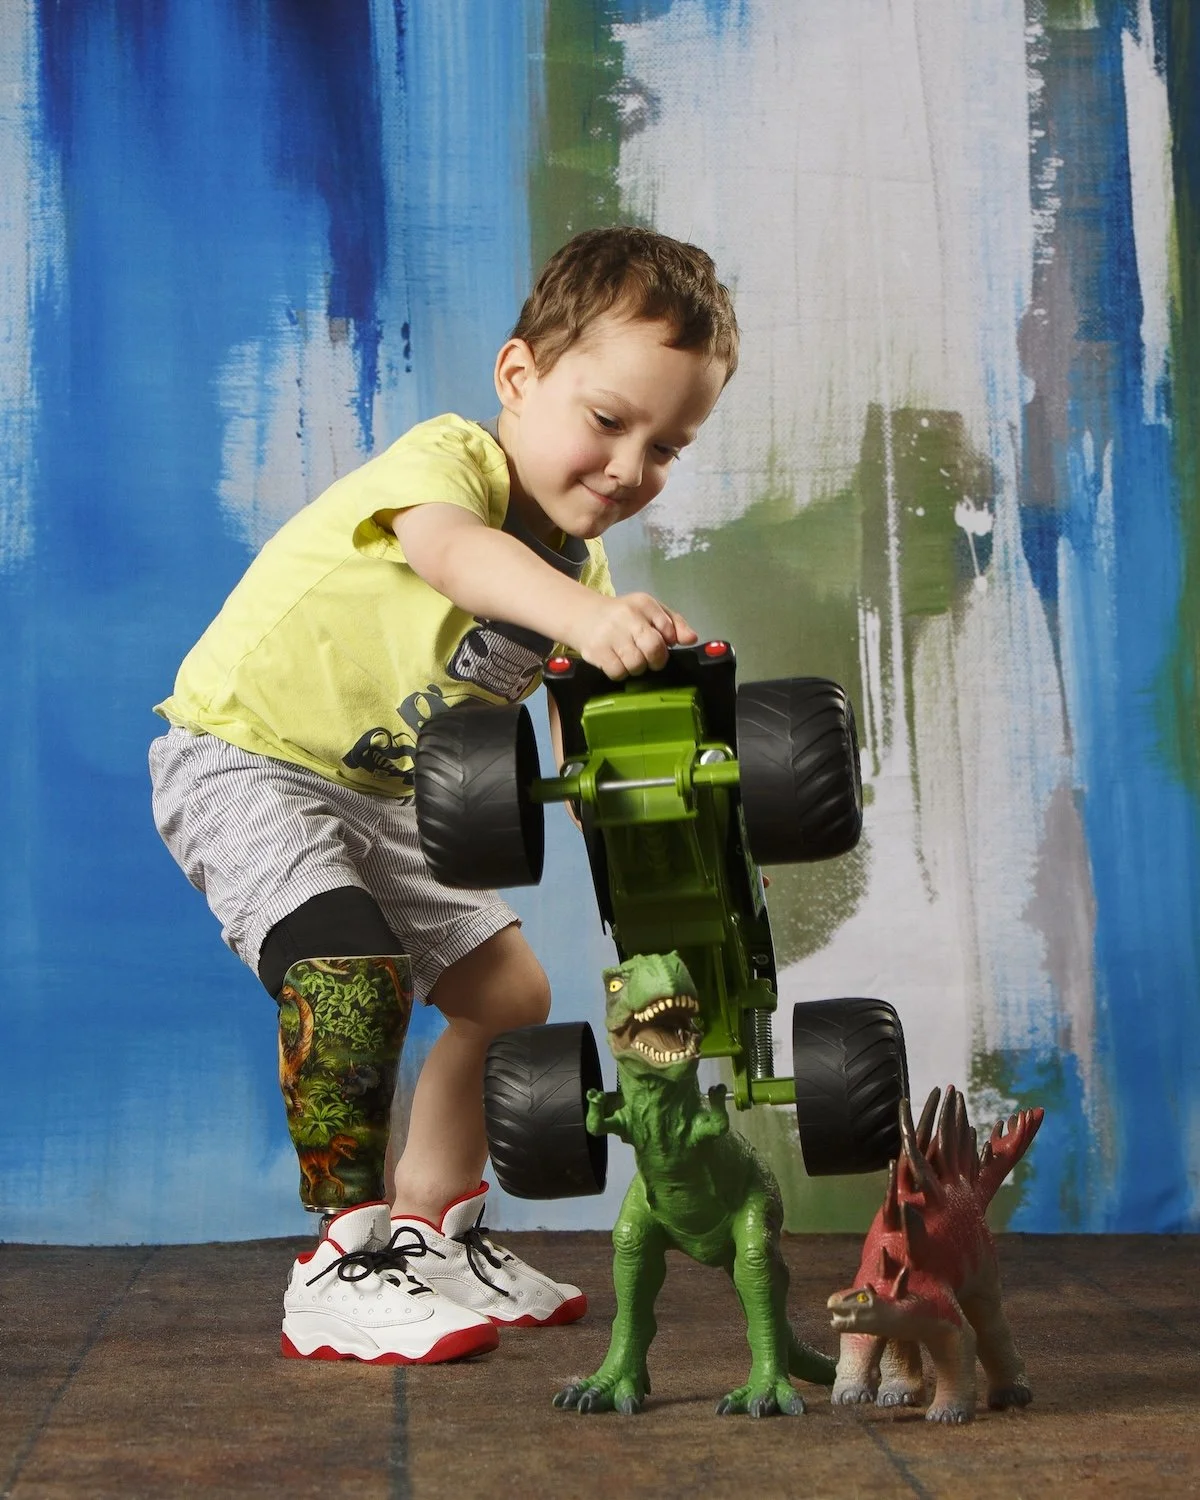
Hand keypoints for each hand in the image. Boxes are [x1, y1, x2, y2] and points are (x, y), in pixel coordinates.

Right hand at [573, 592, 697, 679]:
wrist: (583, 615)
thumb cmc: (624, 616)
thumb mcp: (651, 612)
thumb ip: (675, 624)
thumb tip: (692, 639)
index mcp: (644, 603)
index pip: (668, 629)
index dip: (667, 642)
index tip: (661, 643)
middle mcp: (627, 616)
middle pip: (654, 648)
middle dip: (656, 660)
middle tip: (649, 659)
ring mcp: (610, 634)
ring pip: (636, 664)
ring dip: (637, 668)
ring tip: (630, 659)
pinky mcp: (596, 651)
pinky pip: (618, 672)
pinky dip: (621, 673)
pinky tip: (617, 663)